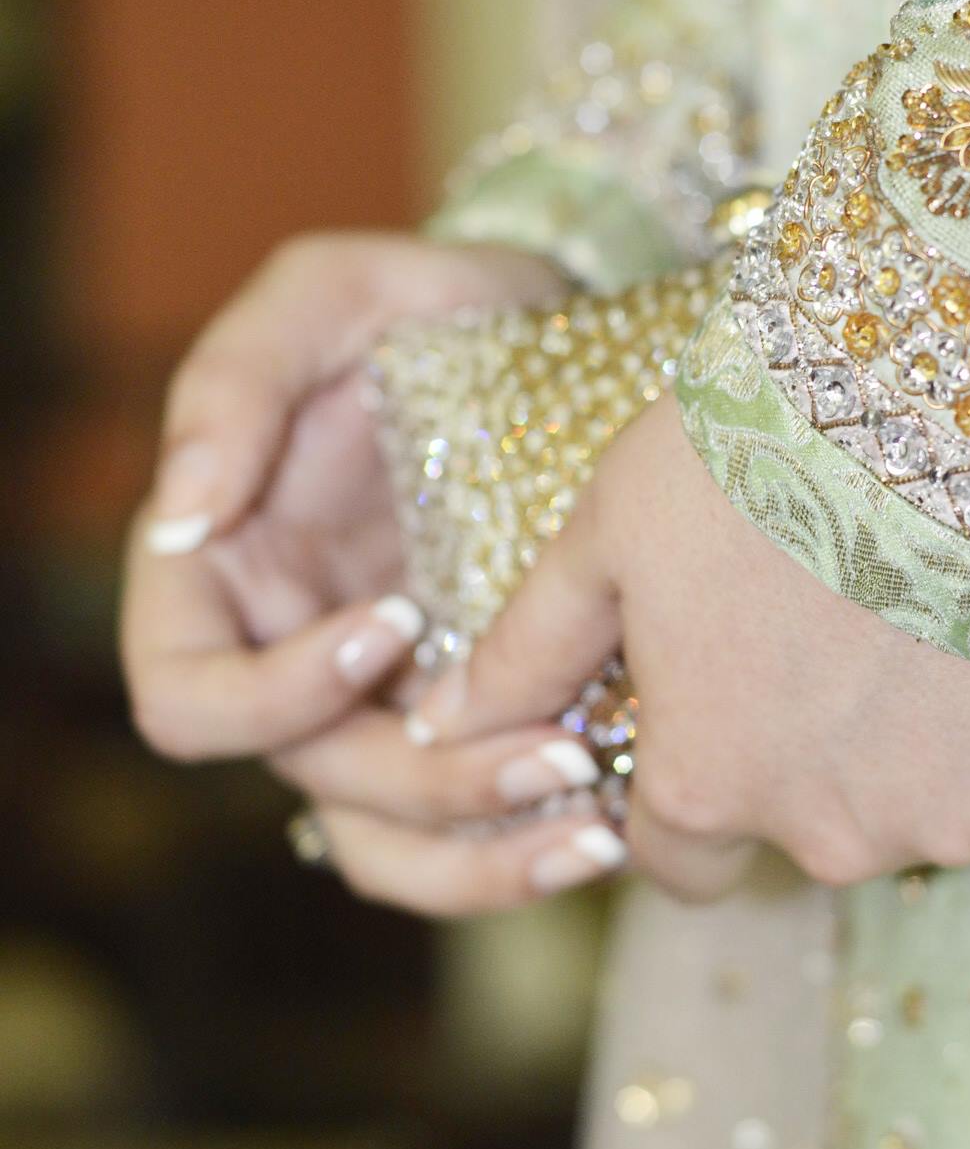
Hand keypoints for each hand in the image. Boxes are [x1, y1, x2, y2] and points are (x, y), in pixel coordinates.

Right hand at [122, 233, 638, 913]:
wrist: (544, 325)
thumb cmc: (422, 303)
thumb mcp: (327, 294)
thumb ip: (235, 382)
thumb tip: (179, 518)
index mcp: (223, 577)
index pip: (188, 698)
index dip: (273, 697)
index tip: (392, 620)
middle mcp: (292, 657)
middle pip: (320, 785)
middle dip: (433, 785)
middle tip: (558, 751)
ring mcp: (384, 702)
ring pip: (392, 845)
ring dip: (484, 854)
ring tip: (595, 826)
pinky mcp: (475, 718)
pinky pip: (470, 832)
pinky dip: (527, 849)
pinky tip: (611, 824)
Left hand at [407, 393, 969, 900]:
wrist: (961, 398)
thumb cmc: (764, 450)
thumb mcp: (614, 529)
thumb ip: (530, 647)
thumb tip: (441, 727)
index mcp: (708, 780)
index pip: (673, 855)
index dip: (684, 785)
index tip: (717, 704)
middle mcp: (829, 833)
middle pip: (803, 825)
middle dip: (806, 752)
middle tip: (829, 618)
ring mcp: (964, 821)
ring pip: (927, 802)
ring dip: (918, 728)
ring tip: (920, 595)